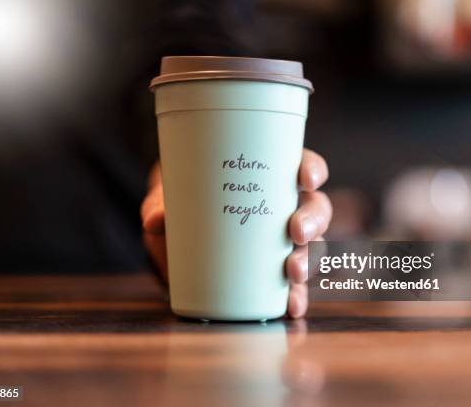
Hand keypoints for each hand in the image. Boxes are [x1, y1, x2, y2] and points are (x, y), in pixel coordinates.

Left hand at [141, 148, 331, 317]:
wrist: (172, 234)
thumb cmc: (179, 203)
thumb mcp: (168, 199)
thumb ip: (159, 205)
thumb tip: (156, 220)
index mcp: (267, 174)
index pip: (301, 164)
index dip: (312, 170)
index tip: (306, 179)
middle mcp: (282, 205)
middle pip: (315, 207)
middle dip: (313, 219)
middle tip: (296, 232)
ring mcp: (281, 240)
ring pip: (312, 245)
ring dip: (309, 259)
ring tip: (294, 273)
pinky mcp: (273, 272)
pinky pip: (294, 282)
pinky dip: (297, 294)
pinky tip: (292, 305)